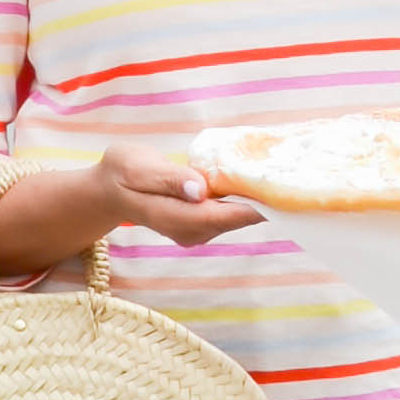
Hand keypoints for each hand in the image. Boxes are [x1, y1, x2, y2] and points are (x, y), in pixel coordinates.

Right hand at [0, 138, 263, 281]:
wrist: (110, 191)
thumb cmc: (121, 173)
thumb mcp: (136, 167)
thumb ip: (168, 178)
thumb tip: (200, 189)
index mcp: (173, 217)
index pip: (220, 216)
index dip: (251, 206)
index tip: (278, 191)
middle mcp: (190, 232)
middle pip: (234, 218)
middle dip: (261, 199)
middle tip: (289, 174)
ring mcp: (198, 232)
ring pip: (236, 216)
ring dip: (256, 197)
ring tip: (280, 172)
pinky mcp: (203, 225)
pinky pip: (230, 212)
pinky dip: (245, 197)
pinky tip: (257, 179)